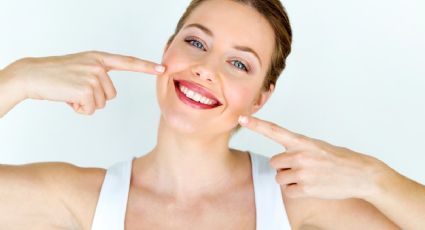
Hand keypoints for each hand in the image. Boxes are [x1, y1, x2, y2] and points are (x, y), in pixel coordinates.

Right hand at [1, 51, 164, 114]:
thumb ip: (98, 75)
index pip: (127, 62)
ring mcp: (93, 76)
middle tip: (76, 89)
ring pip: (102, 103)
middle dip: (95, 98)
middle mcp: (98, 66)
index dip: (146, 66)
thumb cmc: (57, 75)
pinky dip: (80, 109)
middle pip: (111, 95)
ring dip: (86, 104)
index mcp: (99, 58)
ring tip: (71, 92)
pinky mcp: (86, 89)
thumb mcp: (81, 68)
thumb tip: (108, 95)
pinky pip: (91, 109)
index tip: (162, 68)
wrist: (33, 75)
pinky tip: (68, 98)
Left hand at [239, 115, 388, 199]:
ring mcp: (303, 172)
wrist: (361, 174)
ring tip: (308, 177)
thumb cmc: (340, 159)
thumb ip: (298, 148)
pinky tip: (310, 186)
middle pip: (274, 162)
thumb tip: (281, 157)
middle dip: (284, 166)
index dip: (256, 124)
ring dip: (290, 179)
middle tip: (301, 168)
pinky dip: (296, 190)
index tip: (242, 118)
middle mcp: (300, 155)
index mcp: (303, 141)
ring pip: (280, 178)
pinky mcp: (306, 188)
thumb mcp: (317, 146)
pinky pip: (288, 191)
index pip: (274, 131)